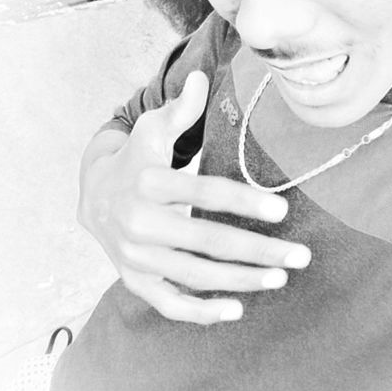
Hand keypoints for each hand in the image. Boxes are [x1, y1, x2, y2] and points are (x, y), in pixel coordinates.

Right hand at [78, 71, 310, 324]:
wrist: (92, 197)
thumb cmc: (136, 159)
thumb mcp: (151, 129)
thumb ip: (180, 110)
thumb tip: (202, 77)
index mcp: (148, 182)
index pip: (204, 192)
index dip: (244, 202)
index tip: (281, 210)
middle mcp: (140, 223)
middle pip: (207, 241)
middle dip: (258, 250)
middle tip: (299, 255)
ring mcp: (135, 257)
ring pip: (193, 276)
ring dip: (240, 281)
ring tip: (279, 279)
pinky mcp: (134, 280)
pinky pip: (169, 303)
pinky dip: (200, 312)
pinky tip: (236, 310)